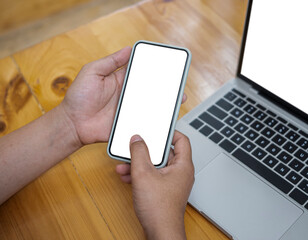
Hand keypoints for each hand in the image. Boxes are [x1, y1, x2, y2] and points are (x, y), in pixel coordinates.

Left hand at [59, 47, 186, 145]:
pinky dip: (154, 120)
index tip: (168, 66)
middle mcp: (128, 95)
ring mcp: (129, 110)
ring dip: (163, 104)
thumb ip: (110, 61)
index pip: (141, 73)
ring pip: (150, 106)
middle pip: (149, 90)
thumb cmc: (78, 97)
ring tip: (177, 100)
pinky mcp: (128, 124)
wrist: (72, 124)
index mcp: (121, 80)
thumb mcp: (92, 72)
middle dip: (164, 87)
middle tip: (178, 85)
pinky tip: (164, 118)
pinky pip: (144, 121)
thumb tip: (128, 49)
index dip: (154, 69)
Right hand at [116, 131, 193, 239]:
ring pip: (156, 166)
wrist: (160, 232)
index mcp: (183, 165)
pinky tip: (127, 176)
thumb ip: (139, 152)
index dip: (170, 131)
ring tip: (124, 166)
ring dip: (139, 164)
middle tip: (135, 147)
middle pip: (165, 153)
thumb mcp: (143, 174)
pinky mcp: (164, 191)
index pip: (182, 140)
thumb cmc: (160, 209)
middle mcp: (180, 173)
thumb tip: (137, 139)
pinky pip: (153, 176)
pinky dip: (141, 175)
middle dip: (146, 151)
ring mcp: (172, 182)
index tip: (157, 129)